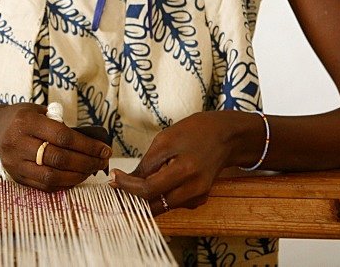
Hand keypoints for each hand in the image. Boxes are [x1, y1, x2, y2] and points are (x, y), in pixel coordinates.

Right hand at [0, 103, 111, 191]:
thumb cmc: (22, 118)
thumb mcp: (38, 111)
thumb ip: (60, 123)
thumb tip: (91, 141)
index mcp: (26, 122)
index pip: (63, 137)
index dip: (87, 145)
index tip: (104, 149)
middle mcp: (18, 143)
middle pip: (59, 158)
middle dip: (86, 162)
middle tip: (102, 162)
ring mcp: (15, 162)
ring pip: (51, 176)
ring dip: (77, 176)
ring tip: (91, 171)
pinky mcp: (16, 176)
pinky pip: (43, 186)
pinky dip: (63, 184)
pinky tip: (76, 178)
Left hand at [109, 111, 244, 213]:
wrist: (225, 136)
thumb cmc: (195, 131)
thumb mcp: (165, 140)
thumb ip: (147, 164)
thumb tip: (125, 181)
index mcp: (185, 169)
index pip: (148, 189)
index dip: (126, 186)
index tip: (113, 178)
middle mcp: (194, 188)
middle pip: (154, 205)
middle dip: (133, 198)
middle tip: (118, 187)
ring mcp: (199, 196)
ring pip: (163, 207)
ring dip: (146, 199)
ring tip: (134, 183)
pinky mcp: (200, 199)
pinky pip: (173, 204)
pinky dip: (161, 197)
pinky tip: (158, 182)